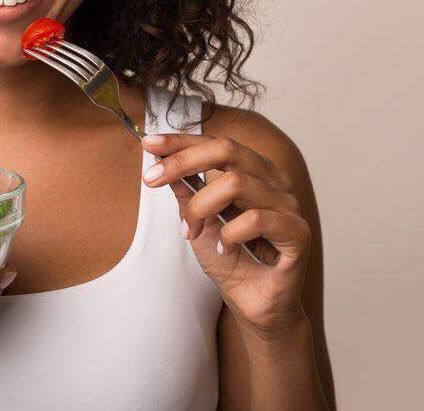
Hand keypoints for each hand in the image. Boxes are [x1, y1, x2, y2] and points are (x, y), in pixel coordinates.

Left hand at [141, 133, 310, 338]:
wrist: (252, 304)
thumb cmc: (229, 259)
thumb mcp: (197, 219)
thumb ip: (185, 189)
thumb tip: (160, 158)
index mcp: (252, 172)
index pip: (216, 143)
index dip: (180, 141)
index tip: (147, 144)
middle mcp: (273, 182)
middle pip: (228, 150)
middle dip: (183, 161)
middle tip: (152, 179)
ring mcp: (289, 206)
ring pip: (236, 183)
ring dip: (201, 208)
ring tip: (192, 232)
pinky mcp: (298, 233)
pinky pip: (257, 219)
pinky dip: (230, 235)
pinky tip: (223, 250)